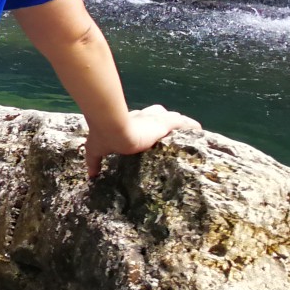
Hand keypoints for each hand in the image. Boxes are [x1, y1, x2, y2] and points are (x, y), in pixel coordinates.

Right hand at [85, 103, 200, 178]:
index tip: (149, 133)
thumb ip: (94, 161)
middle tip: (170, 133)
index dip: (146, 124)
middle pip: (158, 114)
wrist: (112, 127)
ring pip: (171, 118)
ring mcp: (154, 119)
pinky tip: (199, 129)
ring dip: (180, 124)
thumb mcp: (95, 149)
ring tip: (189, 133)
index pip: (141, 119)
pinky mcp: (164, 123)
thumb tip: (90, 175)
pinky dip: (191, 126)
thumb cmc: (104, 136)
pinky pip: (182, 123)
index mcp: (128, 122)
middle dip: (164, 121)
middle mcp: (143, 117)